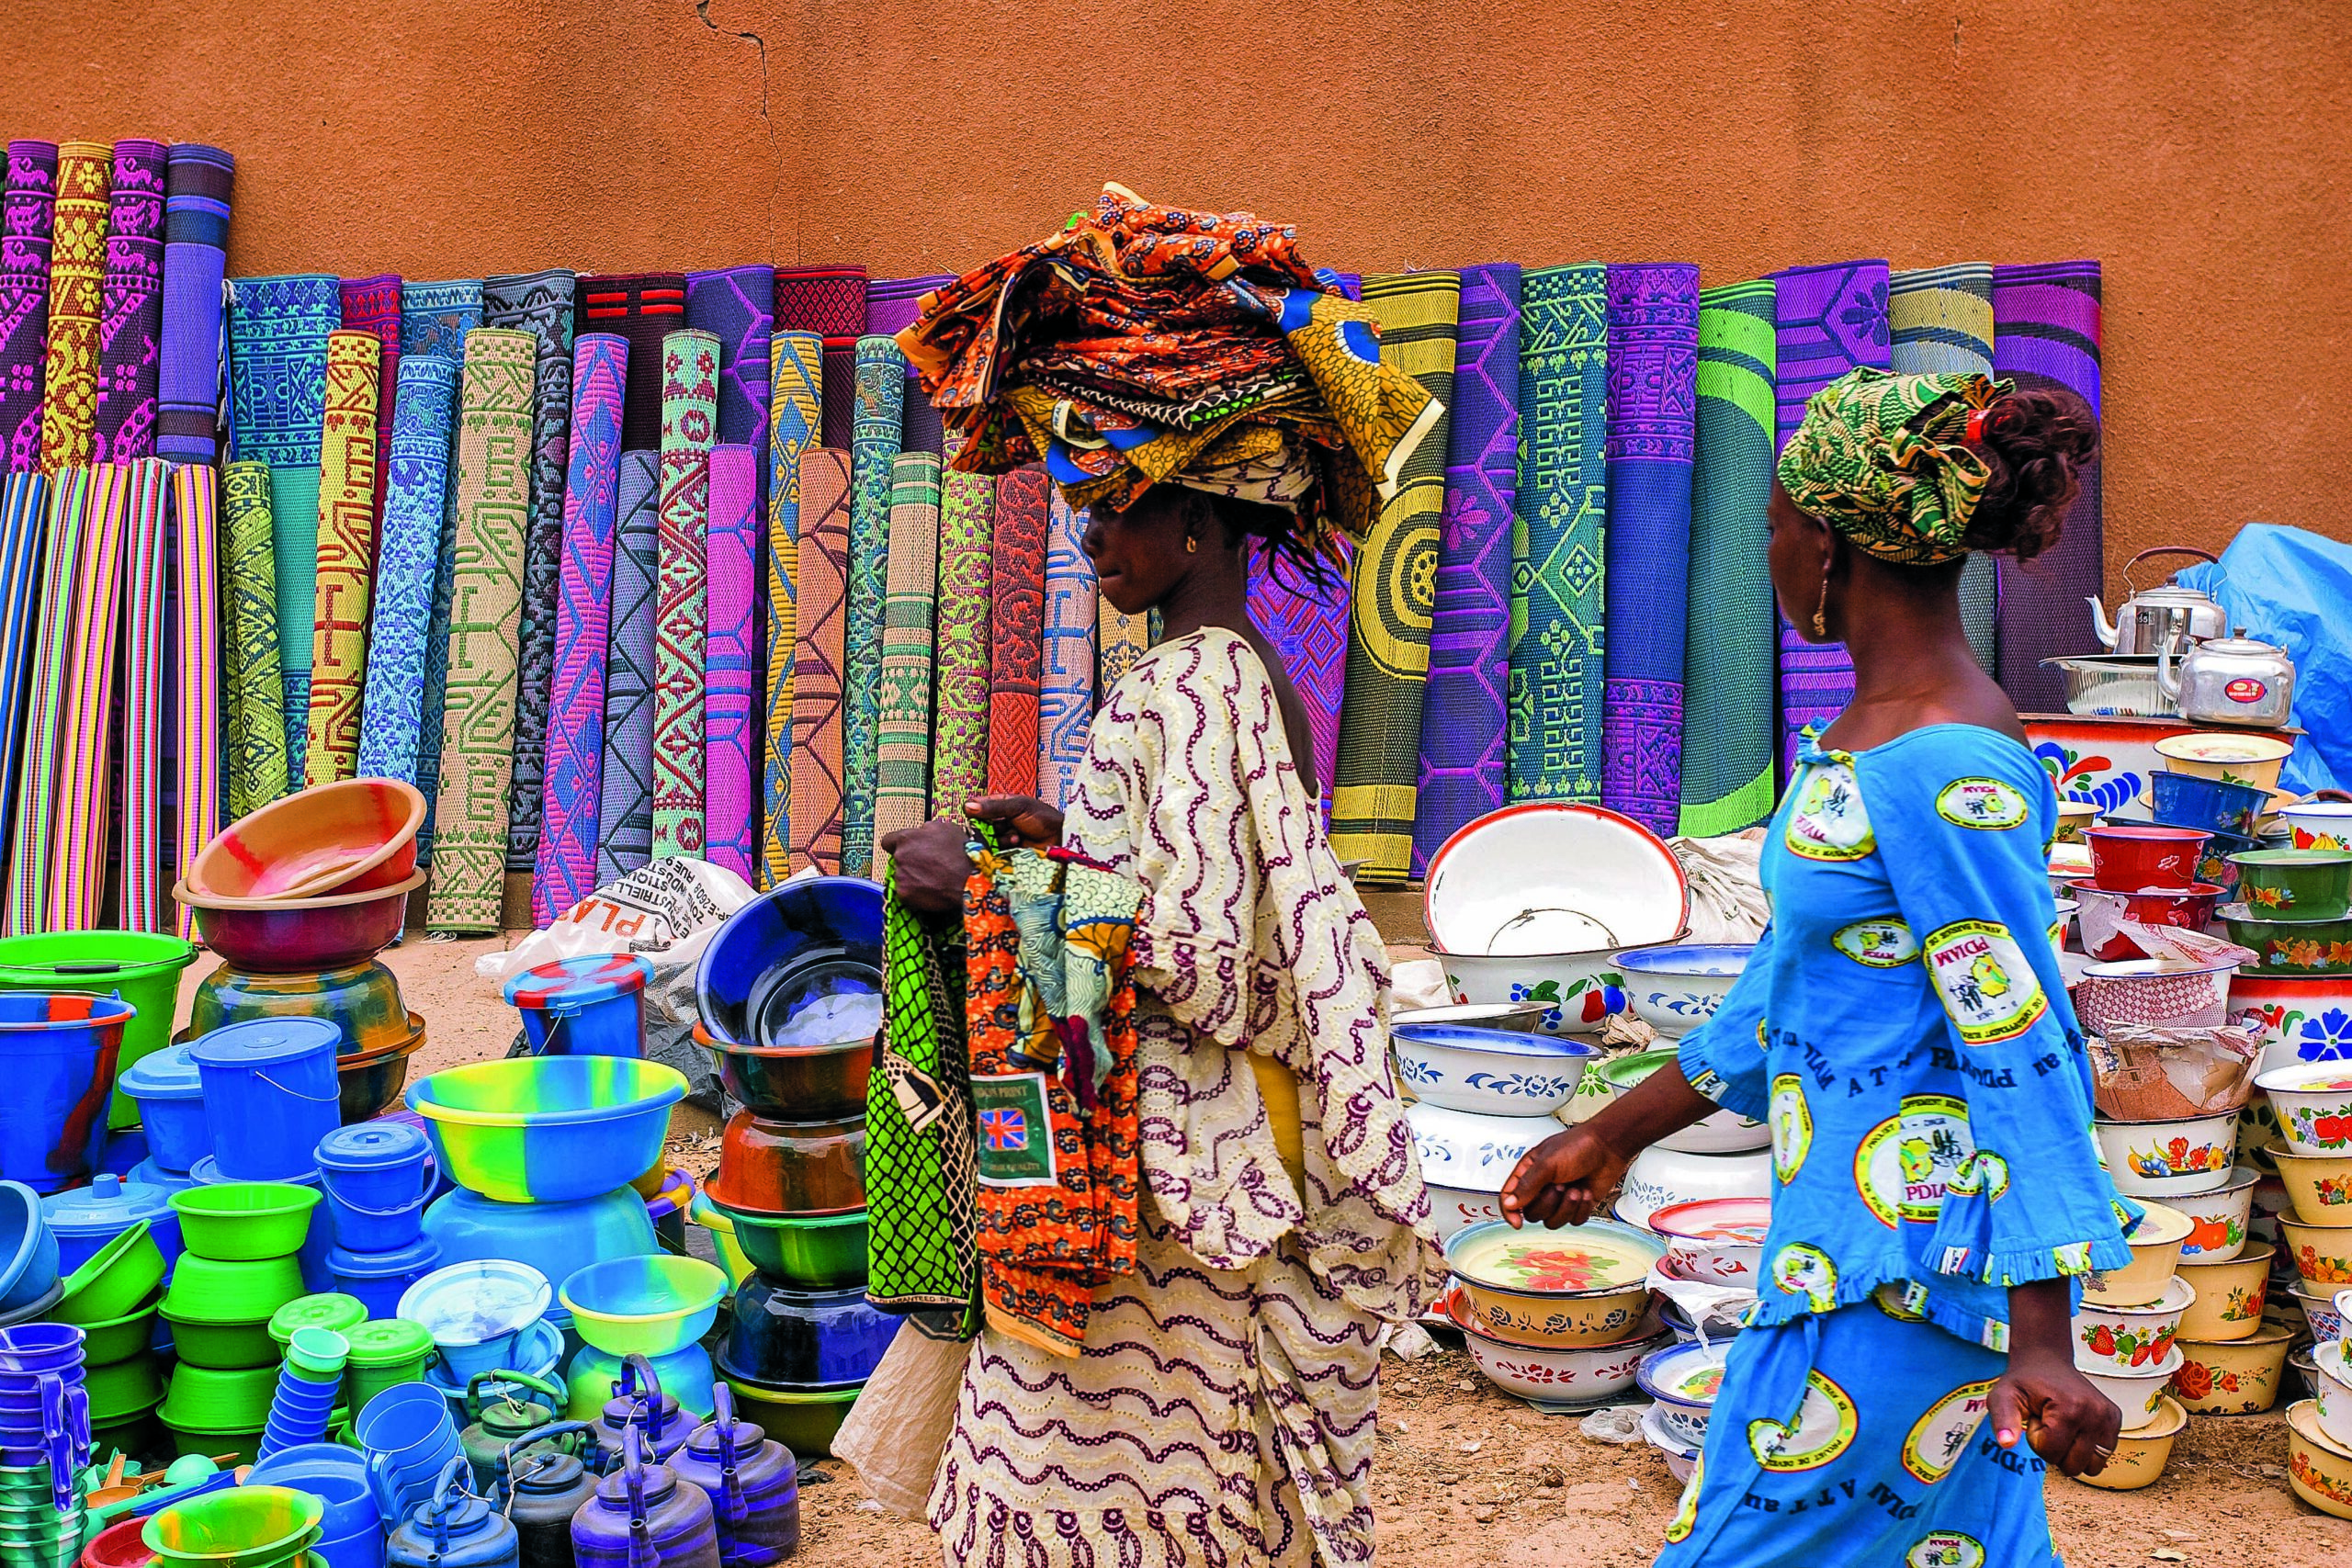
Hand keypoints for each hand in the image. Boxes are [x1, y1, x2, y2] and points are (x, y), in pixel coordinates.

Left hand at [881, 816, 975, 916]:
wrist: (969, 880)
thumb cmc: (961, 852)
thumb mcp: (947, 828)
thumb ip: (927, 829)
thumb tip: (922, 832)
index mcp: (907, 838)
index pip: (888, 841)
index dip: (898, 845)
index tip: (907, 849)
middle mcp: (899, 856)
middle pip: (898, 859)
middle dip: (910, 861)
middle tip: (928, 865)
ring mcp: (900, 876)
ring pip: (903, 876)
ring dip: (913, 877)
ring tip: (933, 879)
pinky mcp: (904, 894)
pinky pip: (907, 892)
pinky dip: (916, 892)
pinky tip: (931, 890)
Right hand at [965, 794, 1064, 847]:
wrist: (1060, 840)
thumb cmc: (1043, 818)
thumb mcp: (1018, 807)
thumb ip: (993, 807)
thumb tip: (966, 807)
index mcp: (1001, 804)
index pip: (976, 807)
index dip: (975, 812)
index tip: (978, 816)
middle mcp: (999, 820)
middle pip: (979, 825)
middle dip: (989, 827)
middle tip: (1002, 826)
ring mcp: (1002, 837)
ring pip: (986, 839)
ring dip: (1000, 838)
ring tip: (1015, 836)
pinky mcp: (1005, 852)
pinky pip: (994, 852)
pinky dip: (1004, 847)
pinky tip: (1017, 843)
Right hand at [1499, 1126, 1630, 1229]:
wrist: (1608, 1148)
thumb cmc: (1578, 1146)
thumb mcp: (1547, 1163)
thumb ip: (1527, 1185)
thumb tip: (1509, 1204)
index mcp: (1528, 1173)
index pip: (1509, 1198)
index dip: (1510, 1212)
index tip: (1517, 1223)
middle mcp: (1541, 1188)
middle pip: (1532, 1213)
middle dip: (1548, 1203)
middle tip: (1560, 1186)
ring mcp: (1559, 1199)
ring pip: (1553, 1221)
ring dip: (1566, 1207)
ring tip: (1575, 1190)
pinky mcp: (1577, 1206)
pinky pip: (1573, 1221)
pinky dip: (1582, 1209)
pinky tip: (1586, 1192)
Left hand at [1989, 1352, 2120, 1477]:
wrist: (2045, 1360)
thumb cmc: (2024, 1381)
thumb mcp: (2003, 1397)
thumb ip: (2003, 1420)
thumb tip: (2006, 1444)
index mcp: (2071, 1408)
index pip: (2051, 1453)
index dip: (2036, 1439)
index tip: (2035, 1417)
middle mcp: (2096, 1414)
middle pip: (2072, 1465)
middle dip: (2054, 1449)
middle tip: (2048, 1422)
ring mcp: (2109, 1418)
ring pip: (2090, 1467)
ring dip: (2071, 1453)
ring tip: (2061, 1427)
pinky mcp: (2115, 1420)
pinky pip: (2102, 1457)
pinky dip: (2086, 1449)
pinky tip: (2074, 1427)